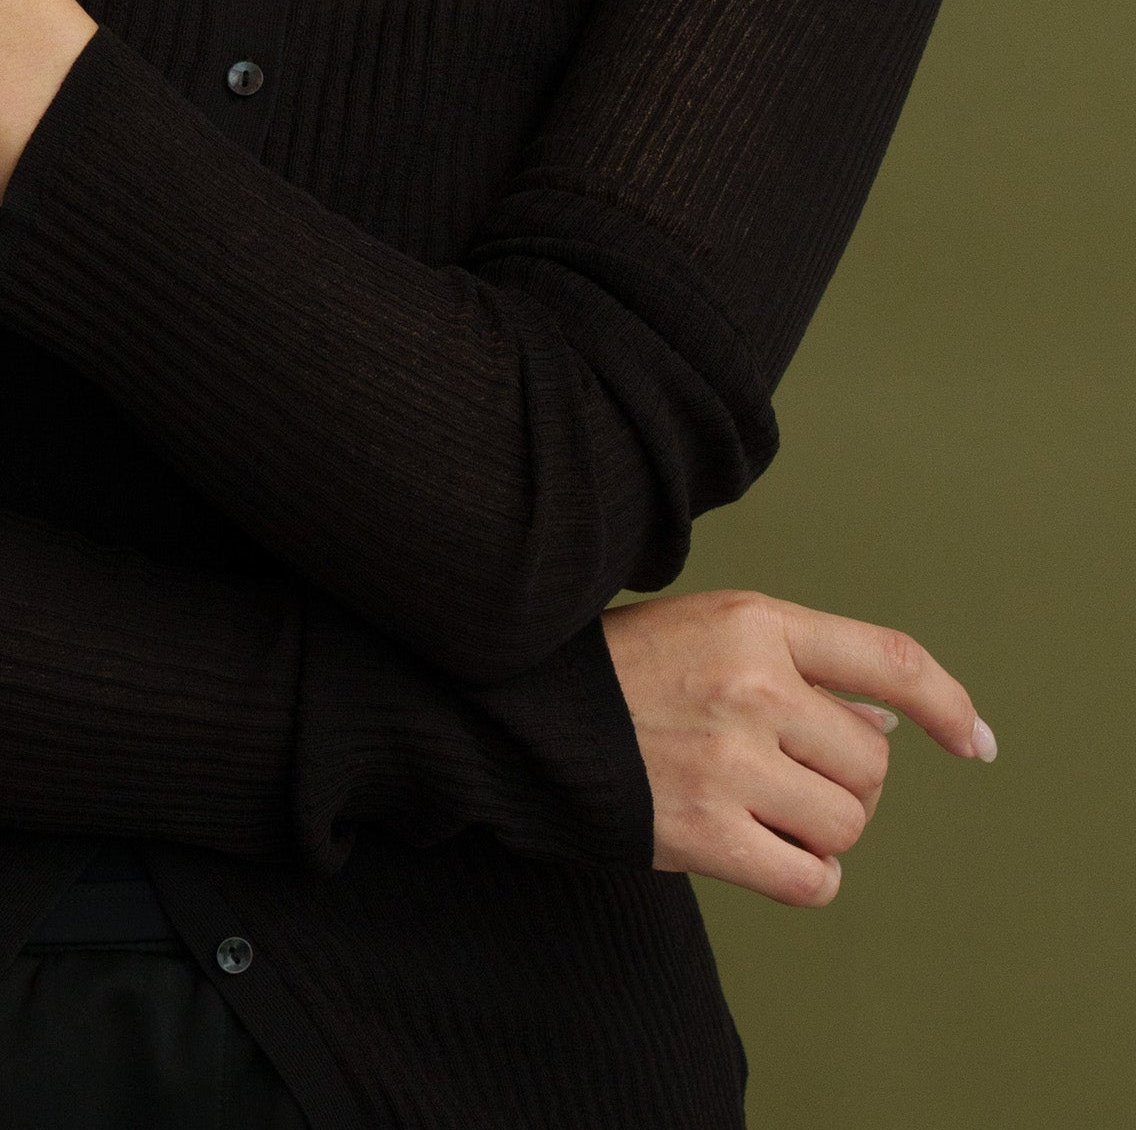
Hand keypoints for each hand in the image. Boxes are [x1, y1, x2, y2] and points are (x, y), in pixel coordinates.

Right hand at [602, 587, 996, 907]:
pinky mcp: (707, 833)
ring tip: (761, 805)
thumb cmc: (626, 671)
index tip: (974, 742)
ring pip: (846, 822)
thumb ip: (799, 664)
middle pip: (871, 761)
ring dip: (820, 828)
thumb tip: (895, 724)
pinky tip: (764, 851)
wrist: (528, 716)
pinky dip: (804, 875)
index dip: (949, 704)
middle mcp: (751, 686)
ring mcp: (729, 762)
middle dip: (843, 775)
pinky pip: (813, 879)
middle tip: (781, 768)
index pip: (888, 661)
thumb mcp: (710, 629)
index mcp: (753, 622)